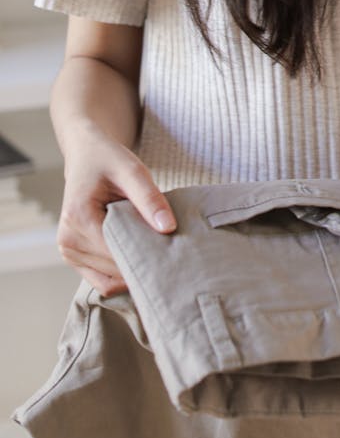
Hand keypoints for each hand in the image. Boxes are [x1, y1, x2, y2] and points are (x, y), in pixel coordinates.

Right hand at [57, 123, 175, 296]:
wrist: (86, 156)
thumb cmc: (108, 160)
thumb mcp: (132, 170)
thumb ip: (150, 198)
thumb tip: (168, 228)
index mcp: (78, 217)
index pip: (116, 251)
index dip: (146, 254)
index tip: (174, 252)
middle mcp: (68, 240)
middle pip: (113, 269)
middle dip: (143, 263)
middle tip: (172, 255)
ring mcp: (69, 252)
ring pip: (109, 281)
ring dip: (133, 270)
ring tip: (156, 254)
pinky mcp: (75, 258)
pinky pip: (103, 281)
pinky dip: (123, 275)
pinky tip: (141, 258)